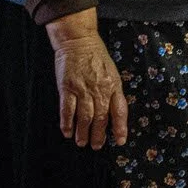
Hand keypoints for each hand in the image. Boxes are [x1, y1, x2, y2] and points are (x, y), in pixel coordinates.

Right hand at [45, 8, 128, 149]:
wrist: (79, 41)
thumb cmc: (96, 56)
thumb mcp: (112, 72)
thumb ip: (113, 91)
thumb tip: (113, 111)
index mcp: (114, 86)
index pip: (120, 111)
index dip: (120, 127)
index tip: (120, 140)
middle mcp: (100, 89)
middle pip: (101, 118)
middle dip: (99, 135)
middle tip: (97, 146)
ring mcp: (82, 89)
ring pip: (84, 117)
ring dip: (83, 132)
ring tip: (81, 142)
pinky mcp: (67, 87)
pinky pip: (67, 109)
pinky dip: (67, 122)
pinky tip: (66, 131)